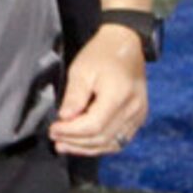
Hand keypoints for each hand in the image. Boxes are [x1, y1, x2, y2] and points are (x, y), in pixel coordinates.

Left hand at [50, 27, 148, 156]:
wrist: (125, 44)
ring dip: (86, 148)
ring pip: (111, 144)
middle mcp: (133, 108)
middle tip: (56, 138)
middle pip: (101, 137)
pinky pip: (119, 140)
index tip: (54, 129)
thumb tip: (65, 118)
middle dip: (75, 141)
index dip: (70, 132)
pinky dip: (100, 145)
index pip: (93, 126)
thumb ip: (74, 96)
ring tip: (65, 145)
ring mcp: (138, 115)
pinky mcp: (138, 118)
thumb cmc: (102, 54)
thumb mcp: (81, 70)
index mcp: (119, 95)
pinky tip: (84, 144)